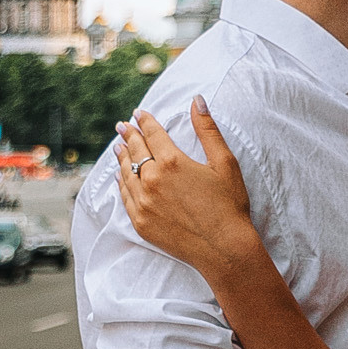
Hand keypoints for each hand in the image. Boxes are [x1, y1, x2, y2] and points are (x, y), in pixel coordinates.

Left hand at [117, 98, 259, 277]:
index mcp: (172, 162)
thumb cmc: (229, 205)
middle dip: (128, 136)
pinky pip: (125, 197)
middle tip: (122, 126)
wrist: (224, 249)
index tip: (138, 114)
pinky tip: (120, 177)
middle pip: (135, 151)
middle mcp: (152, 180)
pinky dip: (121, 183)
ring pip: (126, 173)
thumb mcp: (224, 162)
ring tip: (118, 148)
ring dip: (121, 158)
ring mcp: (144, 203)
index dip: (145, 121)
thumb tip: (197, 100)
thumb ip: (208, 129)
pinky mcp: (141, 223)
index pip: (152, 134)